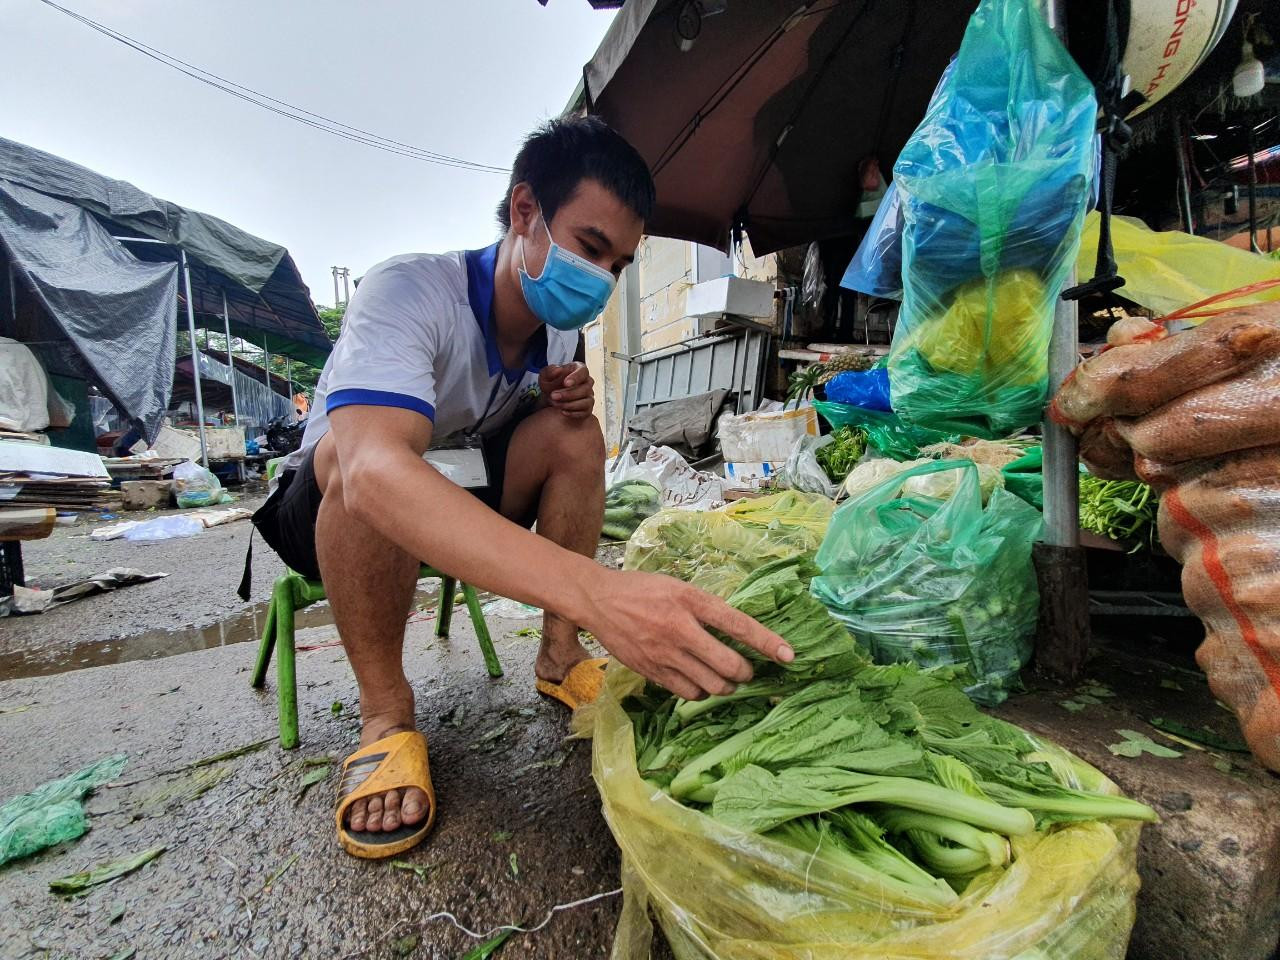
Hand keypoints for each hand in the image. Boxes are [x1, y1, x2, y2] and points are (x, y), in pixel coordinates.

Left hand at [539, 362, 593, 418]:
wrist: (551, 397)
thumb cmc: (550, 383)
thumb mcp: (545, 376)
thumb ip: (549, 371)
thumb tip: (559, 370)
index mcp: (579, 369)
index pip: (583, 371)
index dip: (576, 377)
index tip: (566, 383)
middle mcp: (587, 382)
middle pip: (585, 388)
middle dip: (569, 394)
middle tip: (553, 396)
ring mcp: (588, 396)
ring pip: (587, 401)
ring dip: (570, 404)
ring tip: (555, 404)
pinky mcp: (587, 409)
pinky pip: (585, 412)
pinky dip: (574, 413)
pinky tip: (562, 411)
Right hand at [579, 570, 793, 700]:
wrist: (598, 600)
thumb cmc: (642, 590)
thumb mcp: (679, 588)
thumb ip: (706, 608)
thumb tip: (737, 631)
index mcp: (691, 600)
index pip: (739, 624)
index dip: (767, 641)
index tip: (788, 655)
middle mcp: (681, 628)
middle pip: (729, 665)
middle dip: (745, 672)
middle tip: (746, 670)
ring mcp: (665, 653)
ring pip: (711, 685)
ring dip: (725, 686)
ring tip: (724, 679)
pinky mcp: (652, 671)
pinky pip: (688, 692)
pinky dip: (700, 691)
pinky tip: (699, 681)